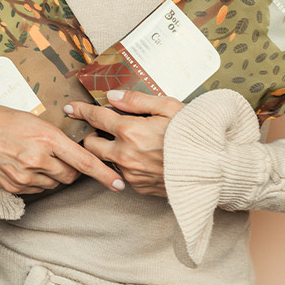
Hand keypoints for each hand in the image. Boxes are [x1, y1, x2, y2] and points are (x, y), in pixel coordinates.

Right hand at [0, 105, 125, 194]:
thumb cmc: (3, 119)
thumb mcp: (35, 120)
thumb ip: (56, 138)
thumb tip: (75, 152)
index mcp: (48, 138)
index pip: (84, 162)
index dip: (104, 175)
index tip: (119, 184)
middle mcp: (38, 159)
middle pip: (71, 176)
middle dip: (72, 171)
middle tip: (64, 160)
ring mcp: (25, 175)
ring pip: (54, 184)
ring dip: (53, 176)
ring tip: (37, 159)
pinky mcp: (13, 186)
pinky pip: (36, 190)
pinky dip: (37, 181)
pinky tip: (25, 167)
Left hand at [65, 90, 183, 196]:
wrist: (214, 168)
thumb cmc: (194, 133)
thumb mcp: (168, 106)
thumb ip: (136, 100)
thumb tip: (112, 97)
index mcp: (130, 131)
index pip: (96, 118)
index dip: (81, 111)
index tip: (70, 108)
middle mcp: (126, 155)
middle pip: (91, 145)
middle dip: (91, 135)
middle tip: (100, 128)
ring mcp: (132, 174)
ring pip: (107, 161)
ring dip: (109, 151)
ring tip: (126, 142)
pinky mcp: (140, 188)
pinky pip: (124, 174)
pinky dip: (126, 164)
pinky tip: (142, 157)